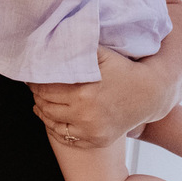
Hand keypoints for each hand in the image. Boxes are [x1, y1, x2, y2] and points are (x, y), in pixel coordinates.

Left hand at [29, 47, 164, 147]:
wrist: (149, 94)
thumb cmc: (123, 70)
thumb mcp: (101, 54)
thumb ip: (78, 47)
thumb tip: (53, 39)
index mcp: (83, 93)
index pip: (45, 89)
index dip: (35, 81)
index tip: (31, 75)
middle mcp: (85, 115)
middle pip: (47, 105)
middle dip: (37, 95)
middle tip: (33, 87)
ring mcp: (91, 131)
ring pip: (53, 123)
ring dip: (42, 111)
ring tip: (39, 101)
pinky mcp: (96, 141)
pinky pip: (66, 138)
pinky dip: (54, 128)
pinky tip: (49, 118)